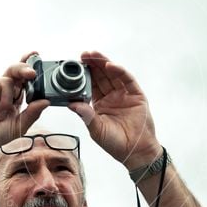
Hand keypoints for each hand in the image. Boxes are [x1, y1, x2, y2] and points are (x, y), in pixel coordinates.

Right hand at [0, 54, 49, 154]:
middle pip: (15, 69)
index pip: (22, 75)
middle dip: (24, 69)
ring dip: (5, 102)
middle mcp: (2, 87)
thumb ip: (33, 113)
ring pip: (6, 82)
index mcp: (14, 94)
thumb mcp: (20, 125)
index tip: (36, 55)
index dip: (28, 63)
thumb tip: (45, 101)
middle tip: (31, 74)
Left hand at [67, 51, 161, 169]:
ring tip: (93, 55)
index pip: (91, 85)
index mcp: (100, 104)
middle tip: (83, 55)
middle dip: (92, 64)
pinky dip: (119, 71)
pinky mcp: (136, 95)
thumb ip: (85, 115)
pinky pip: (127, 80)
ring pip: (113, 74)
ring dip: (103, 63)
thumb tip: (70, 103)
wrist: (136, 151)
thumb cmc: (115, 143)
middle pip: (101, 76)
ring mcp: (124, 94)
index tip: (75, 66)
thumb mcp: (96, 129)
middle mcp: (112, 96)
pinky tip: (110, 66)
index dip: (84, 75)